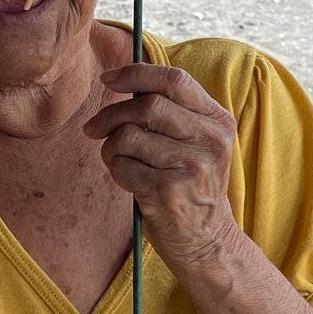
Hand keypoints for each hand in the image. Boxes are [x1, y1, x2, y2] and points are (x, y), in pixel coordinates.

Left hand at [85, 64, 240, 269]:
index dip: (136, 74)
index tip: (108, 79)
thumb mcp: (197, 142)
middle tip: (94, 128)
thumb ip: (172, 110)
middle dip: (111, 115)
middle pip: (146, 106)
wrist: (207, 239)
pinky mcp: (167, 193)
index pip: (174, 80)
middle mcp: (209, 141)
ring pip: (128, 136)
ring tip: (119, 160)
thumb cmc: (191, 183)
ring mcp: (190, 167)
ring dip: (111, 148)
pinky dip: (116, 171)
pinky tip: (130, 181)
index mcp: (218, 120)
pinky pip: (121, 167)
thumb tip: (120, 79)